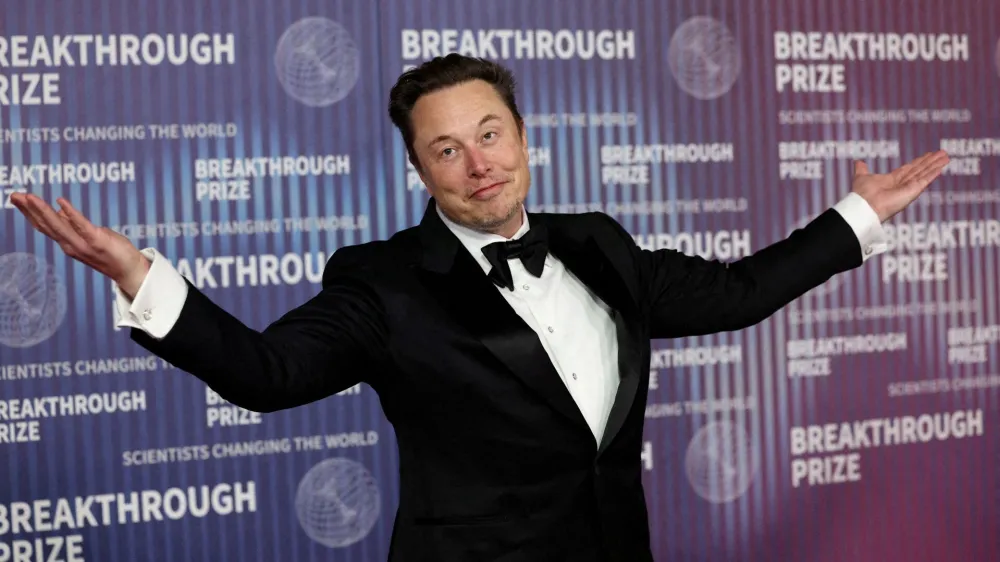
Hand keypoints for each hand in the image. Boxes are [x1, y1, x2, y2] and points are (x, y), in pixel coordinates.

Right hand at [10, 193, 149, 298]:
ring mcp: (83, 244)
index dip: (28, 212)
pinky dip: (70, 213)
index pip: (43, 226)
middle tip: (14, 195)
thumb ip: (72, 224)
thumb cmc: (111, 251)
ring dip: (43, 210)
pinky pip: (81, 225)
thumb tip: (57, 210)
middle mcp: (70, 245)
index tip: (16, 198)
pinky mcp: (97, 241)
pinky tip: (60, 201)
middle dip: (29, 210)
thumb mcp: (87, 235)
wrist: (129, 270)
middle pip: (45, 225)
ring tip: (30, 197)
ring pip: (58, 225)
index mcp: (67, 242)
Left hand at [851, 150, 949, 221]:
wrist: (865, 206)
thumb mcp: (861, 177)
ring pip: (924, 173)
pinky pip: (925, 180)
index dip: (918, 162)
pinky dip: (933, 173)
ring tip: (945, 156)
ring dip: (935, 165)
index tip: (928, 155)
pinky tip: (941, 167)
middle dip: (930, 161)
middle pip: (919, 169)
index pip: (909, 169)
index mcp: (891, 180)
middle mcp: (901, 185)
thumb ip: (861, 169)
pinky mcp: (913, 191)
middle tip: (942, 153)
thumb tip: (858, 162)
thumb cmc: (861, 194)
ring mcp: (908, 188)